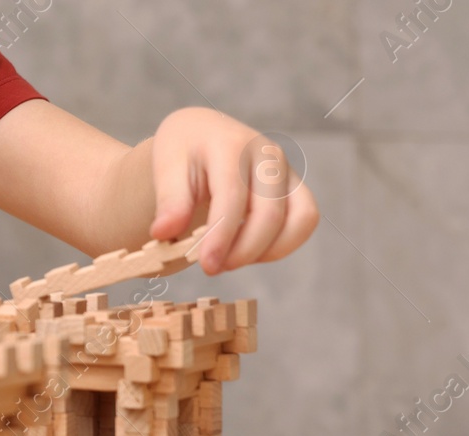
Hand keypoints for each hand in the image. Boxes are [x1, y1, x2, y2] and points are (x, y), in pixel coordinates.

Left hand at [148, 107, 318, 274]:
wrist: (201, 135)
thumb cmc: (182, 153)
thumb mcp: (165, 168)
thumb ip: (168, 200)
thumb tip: (163, 232)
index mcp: (231, 144)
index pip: (232, 197)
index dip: (221, 236)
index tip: (206, 266)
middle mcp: (267, 154)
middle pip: (270, 213)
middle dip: (243, 251)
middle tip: (212, 268)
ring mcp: (287, 170)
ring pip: (299, 219)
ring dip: (265, 251)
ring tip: (228, 260)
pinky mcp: (296, 187)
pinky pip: (305, 221)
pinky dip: (281, 245)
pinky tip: (247, 252)